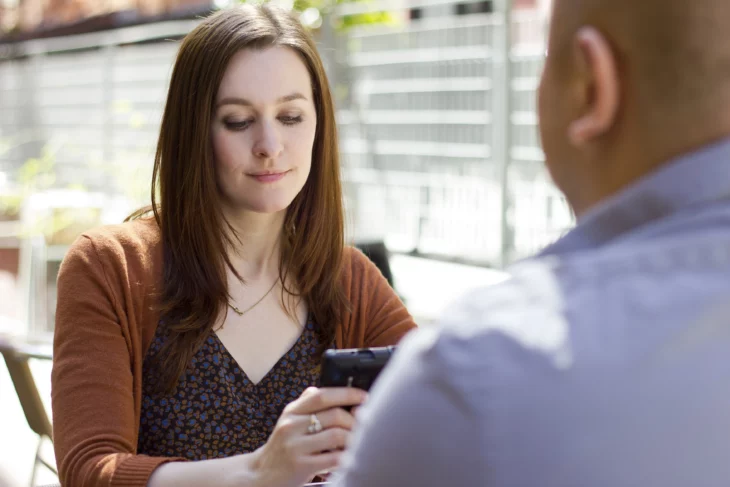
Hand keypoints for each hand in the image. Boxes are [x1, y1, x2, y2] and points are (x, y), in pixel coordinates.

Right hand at [249, 386, 366, 486]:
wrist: (261, 475)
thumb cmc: (282, 447)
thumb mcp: (288, 422)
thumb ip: (305, 405)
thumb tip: (323, 389)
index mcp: (292, 411)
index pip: (322, 396)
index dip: (347, 393)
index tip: (364, 397)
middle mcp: (292, 425)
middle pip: (334, 415)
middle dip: (355, 421)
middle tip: (364, 427)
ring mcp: (295, 446)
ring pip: (337, 435)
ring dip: (353, 439)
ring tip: (356, 444)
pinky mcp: (300, 466)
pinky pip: (333, 458)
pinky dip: (346, 457)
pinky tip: (348, 458)